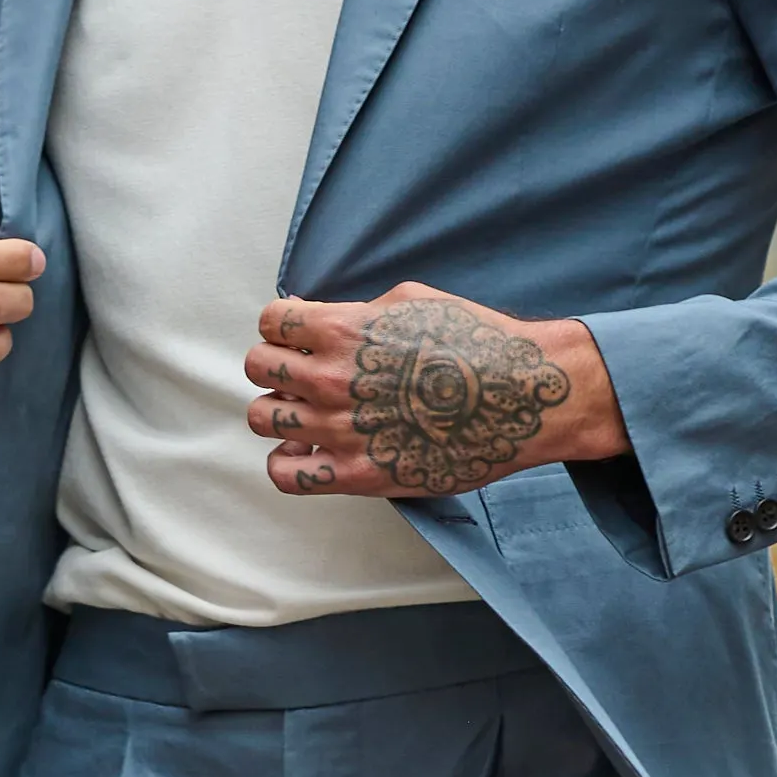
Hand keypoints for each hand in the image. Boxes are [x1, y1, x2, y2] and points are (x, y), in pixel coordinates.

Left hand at [244, 281, 626, 498]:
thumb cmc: (475, 342)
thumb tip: (314, 318)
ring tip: (308, 413)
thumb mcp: (411, 302)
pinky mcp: (357, 474)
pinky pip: (285, 474)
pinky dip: (288, 462)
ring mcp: (340, 430)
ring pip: (262, 418)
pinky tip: (312, 452)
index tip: (301, 336)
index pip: (270, 322)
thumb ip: (355, 312)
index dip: (283, 327)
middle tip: (302, 374)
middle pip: (256, 367)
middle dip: (276, 366)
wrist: (520, 397)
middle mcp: (332, 379)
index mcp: (342, 330)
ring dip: (280, 411)